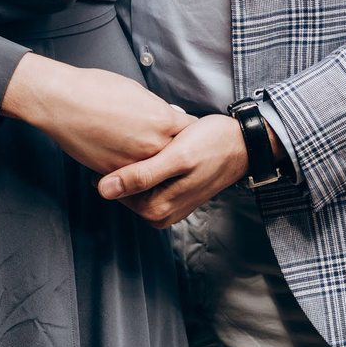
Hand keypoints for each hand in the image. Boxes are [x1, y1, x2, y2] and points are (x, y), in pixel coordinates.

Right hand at [0, 53, 192, 173]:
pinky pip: (133, 175)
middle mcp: (154, 144)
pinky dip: (132, 169)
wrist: (62, 102)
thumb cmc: (95, 89)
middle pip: (177, 154)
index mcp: (163, 119)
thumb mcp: (136, 91)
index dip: (188, 130)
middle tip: (170, 146)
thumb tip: (169, 116)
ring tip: (145, 152)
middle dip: (174, 149)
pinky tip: (124, 156)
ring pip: (155, 169)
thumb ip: (158, 108)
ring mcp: (135, 162)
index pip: (190, 130)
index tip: (185, 131)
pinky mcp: (116, 173)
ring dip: (153, 163)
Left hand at [97, 113, 251, 226]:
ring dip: (134, 161)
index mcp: (158, 209)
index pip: (114, 193)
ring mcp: (168, 204)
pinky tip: (152, 145)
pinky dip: (146, 162)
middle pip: (124, 189)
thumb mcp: (176, 158)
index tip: (110, 140)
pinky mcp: (173, 192)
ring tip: (139, 135)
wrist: (241, 144)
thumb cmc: (212, 145)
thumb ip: (141, 176)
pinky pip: (148, 180)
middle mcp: (161, 213)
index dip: (109, 165)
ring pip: (135, 183)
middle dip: (122, 163)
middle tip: (128, 133)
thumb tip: (104, 191)